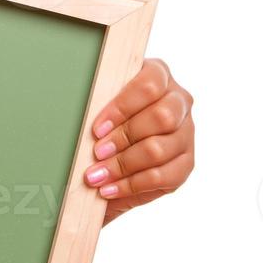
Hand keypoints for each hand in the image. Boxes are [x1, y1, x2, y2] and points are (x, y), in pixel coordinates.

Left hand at [84, 58, 194, 224]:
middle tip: (97, 152)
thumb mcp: (101, 104)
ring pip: (159, 149)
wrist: (115, 150)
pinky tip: (108, 189)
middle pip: (160, 117)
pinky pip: (162, 177)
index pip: (149, 85)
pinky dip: (131, 185)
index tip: (96, 128)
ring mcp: (187, 133)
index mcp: (159, 74)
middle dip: (123, 138)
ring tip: (95, 176)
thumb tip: (76, 115)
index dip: (122, 107)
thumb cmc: (105, 121)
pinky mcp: (186, 163)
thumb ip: (97, 102)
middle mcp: (179, 101)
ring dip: (122, 165)